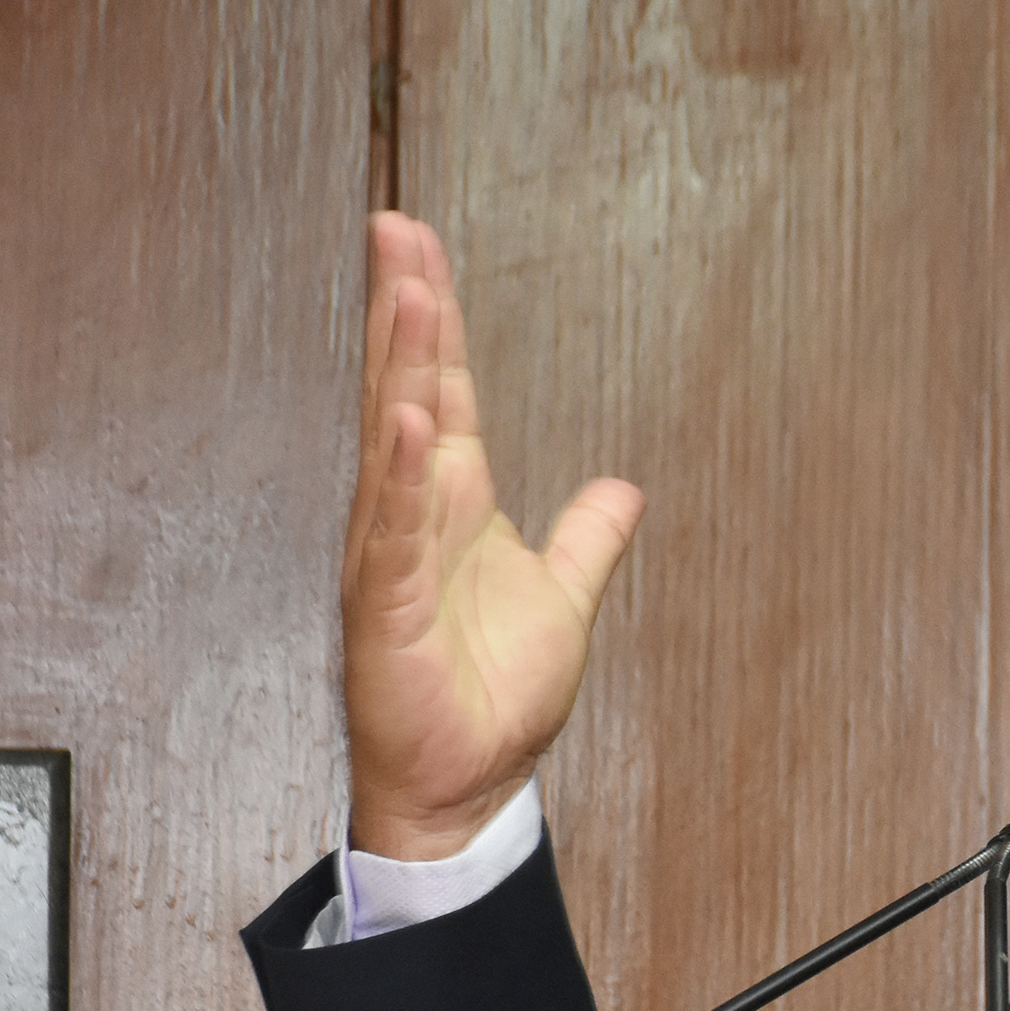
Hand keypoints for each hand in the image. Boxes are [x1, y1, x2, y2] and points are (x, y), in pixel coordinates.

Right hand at [340, 213, 645, 859]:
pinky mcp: (387, 610)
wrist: (466, 785)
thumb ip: (587, 537)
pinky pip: (394, 534)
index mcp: (452, 504)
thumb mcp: (563, 597)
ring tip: (411, 292)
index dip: (438, 320)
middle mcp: (413, 518)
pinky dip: (403, 478)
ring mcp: (393, 559)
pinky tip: (409, 423)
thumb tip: (622, 490)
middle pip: (406, 390)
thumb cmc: (492, 699)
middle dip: (404, 309)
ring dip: (403, 368)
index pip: (443, 390)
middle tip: (396, 225)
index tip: (421, 245)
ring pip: (394, 444)